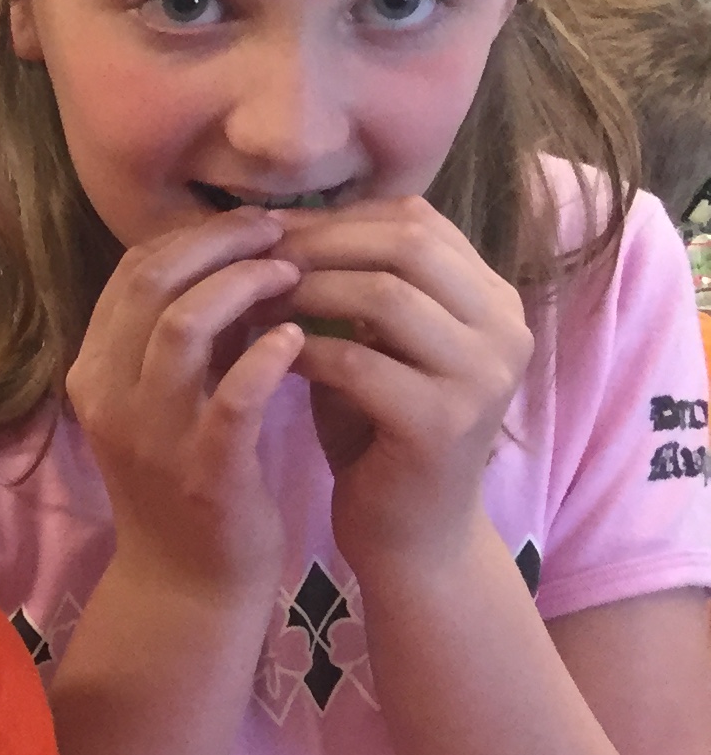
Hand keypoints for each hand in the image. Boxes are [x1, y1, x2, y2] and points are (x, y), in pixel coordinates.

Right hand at [65, 208, 302, 611]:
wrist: (189, 582)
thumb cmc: (188, 481)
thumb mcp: (164, 400)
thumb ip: (183, 337)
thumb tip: (233, 257)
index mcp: (94, 371)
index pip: (132, 271)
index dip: (195, 236)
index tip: (255, 225)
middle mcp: (109, 396)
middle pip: (151, 282)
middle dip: (221, 244)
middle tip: (281, 233)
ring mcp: (150, 434)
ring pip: (183, 324)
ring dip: (245, 286)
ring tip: (294, 275)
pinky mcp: (200, 469)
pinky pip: (233, 396)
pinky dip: (267, 357)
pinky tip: (299, 339)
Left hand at [278, 199, 528, 577]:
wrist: (410, 535)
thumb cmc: (378, 433)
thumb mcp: (373, 346)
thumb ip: (353, 287)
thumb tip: (276, 223)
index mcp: (492, 300)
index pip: (417, 220)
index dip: (336, 218)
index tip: (267, 230)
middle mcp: (504, 329)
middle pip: (407, 244)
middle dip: (318, 245)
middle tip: (252, 258)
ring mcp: (482, 376)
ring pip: (386, 296)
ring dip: (306, 292)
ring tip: (251, 301)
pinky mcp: (443, 423)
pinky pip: (359, 363)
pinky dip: (301, 353)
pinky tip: (262, 358)